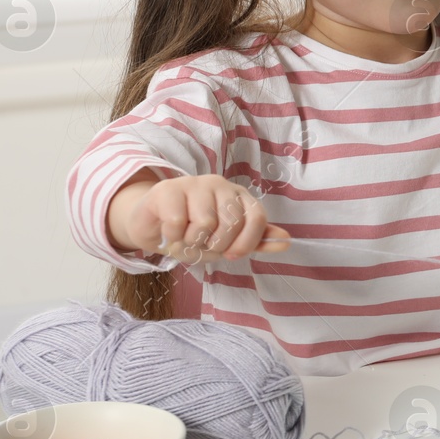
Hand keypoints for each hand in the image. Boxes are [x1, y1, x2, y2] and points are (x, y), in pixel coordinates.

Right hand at [109, 172, 291, 263]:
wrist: (153, 227)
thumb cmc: (194, 234)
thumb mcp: (227, 242)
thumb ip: (256, 241)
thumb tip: (286, 241)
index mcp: (239, 196)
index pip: (257, 217)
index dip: (247, 242)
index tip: (232, 255)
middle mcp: (220, 184)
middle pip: (231, 222)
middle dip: (216, 245)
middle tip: (202, 244)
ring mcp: (194, 183)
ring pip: (205, 223)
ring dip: (192, 242)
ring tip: (185, 238)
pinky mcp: (168, 189)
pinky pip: (178, 223)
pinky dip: (173, 236)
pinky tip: (170, 231)